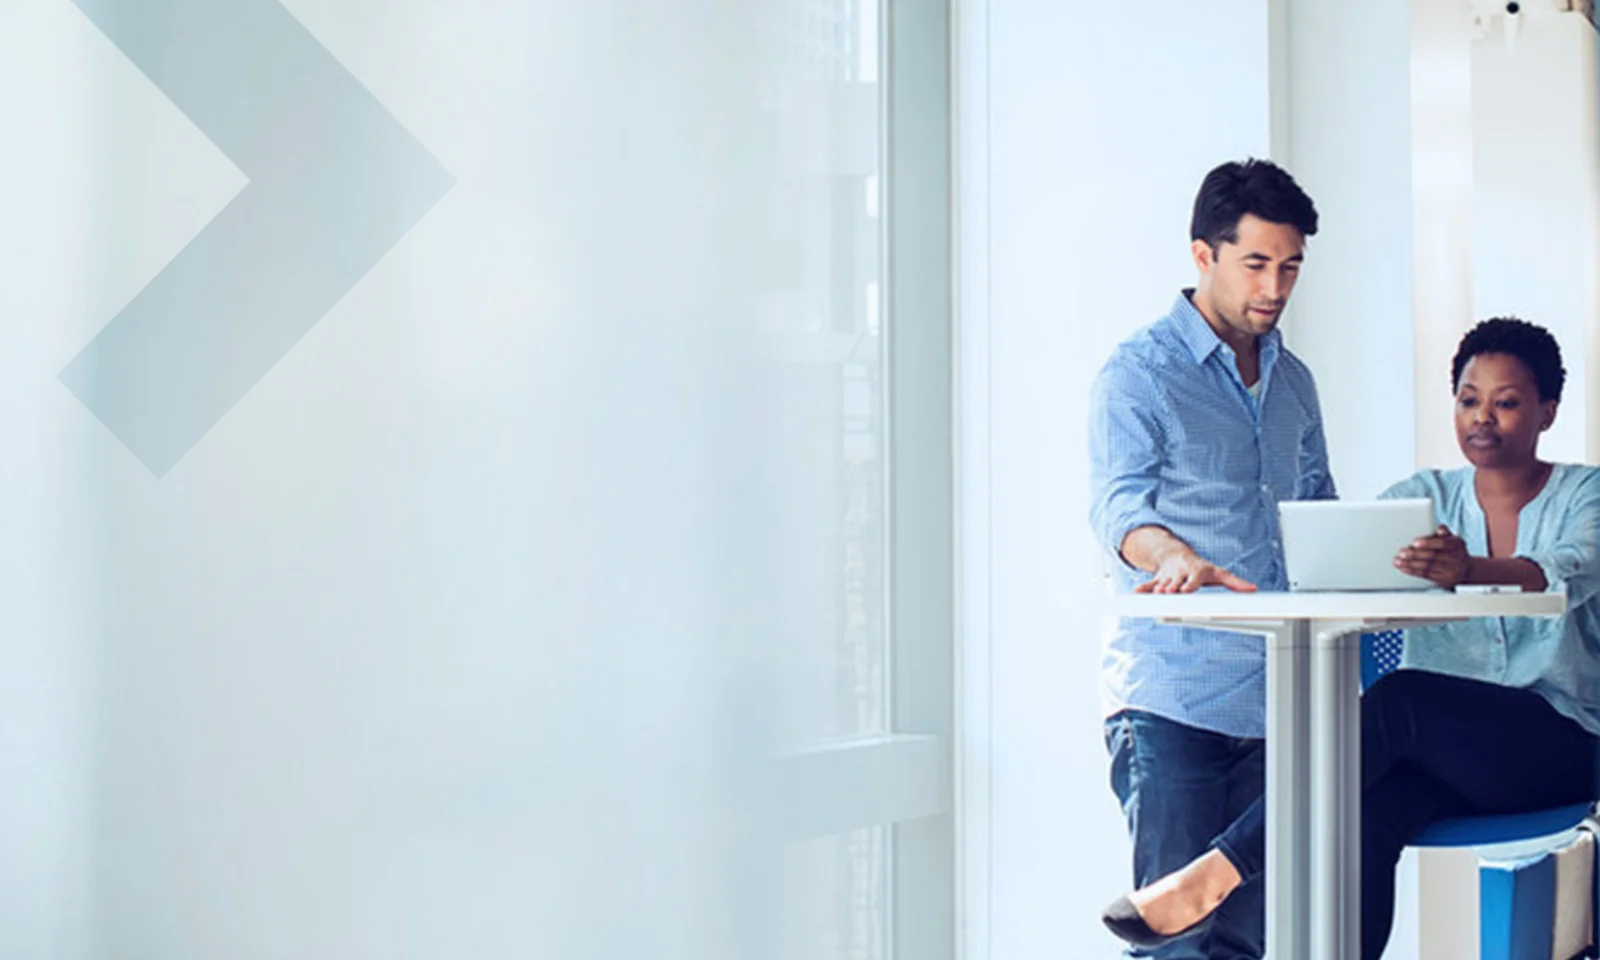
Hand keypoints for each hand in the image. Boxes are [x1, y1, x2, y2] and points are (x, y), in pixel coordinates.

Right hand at [1134, 551, 1257, 593]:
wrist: (1176, 555)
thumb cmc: (1200, 568)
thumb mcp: (1218, 573)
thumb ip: (1234, 583)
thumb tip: (1253, 589)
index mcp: (1195, 573)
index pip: (1193, 580)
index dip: (1189, 585)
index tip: (1185, 590)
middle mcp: (1181, 575)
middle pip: (1176, 583)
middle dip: (1172, 589)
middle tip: (1168, 593)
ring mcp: (1168, 578)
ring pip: (1162, 585)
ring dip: (1158, 591)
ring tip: (1155, 595)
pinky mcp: (1158, 580)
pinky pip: (1149, 584)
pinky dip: (1143, 589)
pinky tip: (1137, 593)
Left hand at [1393, 525, 1470, 588]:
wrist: (1465, 570)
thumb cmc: (1453, 550)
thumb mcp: (1452, 539)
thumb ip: (1443, 533)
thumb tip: (1440, 528)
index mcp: (1458, 544)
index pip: (1443, 544)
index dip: (1428, 543)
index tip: (1414, 542)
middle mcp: (1457, 558)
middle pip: (1433, 556)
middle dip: (1415, 554)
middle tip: (1402, 552)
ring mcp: (1451, 571)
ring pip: (1428, 567)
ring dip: (1410, 564)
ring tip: (1398, 560)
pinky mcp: (1443, 581)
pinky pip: (1425, 575)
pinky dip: (1412, 571)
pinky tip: (1403, 567)